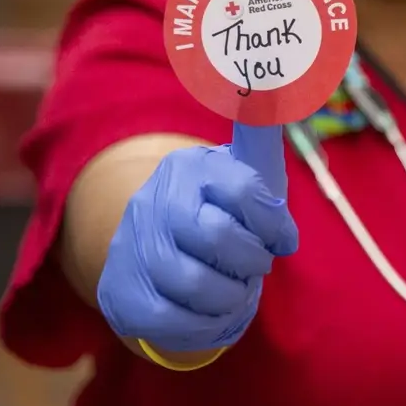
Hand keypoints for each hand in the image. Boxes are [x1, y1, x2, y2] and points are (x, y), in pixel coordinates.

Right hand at [97, 125, 296, 353]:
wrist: (162, 245)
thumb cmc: (222, 205)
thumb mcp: (246, 167)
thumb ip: (261, 126)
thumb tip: (271, 79)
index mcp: (190, 166)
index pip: (244, 190)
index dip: (273, 222)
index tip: (285, 238)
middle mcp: (153, 200)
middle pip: (219, 239)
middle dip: (252, 260)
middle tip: (257, 265)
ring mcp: (131, 248)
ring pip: (196, 284)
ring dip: (233, 296)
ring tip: (239, 289)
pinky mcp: (120, 294)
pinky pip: (171, 322)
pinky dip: (207, 326)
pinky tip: (218, 312)